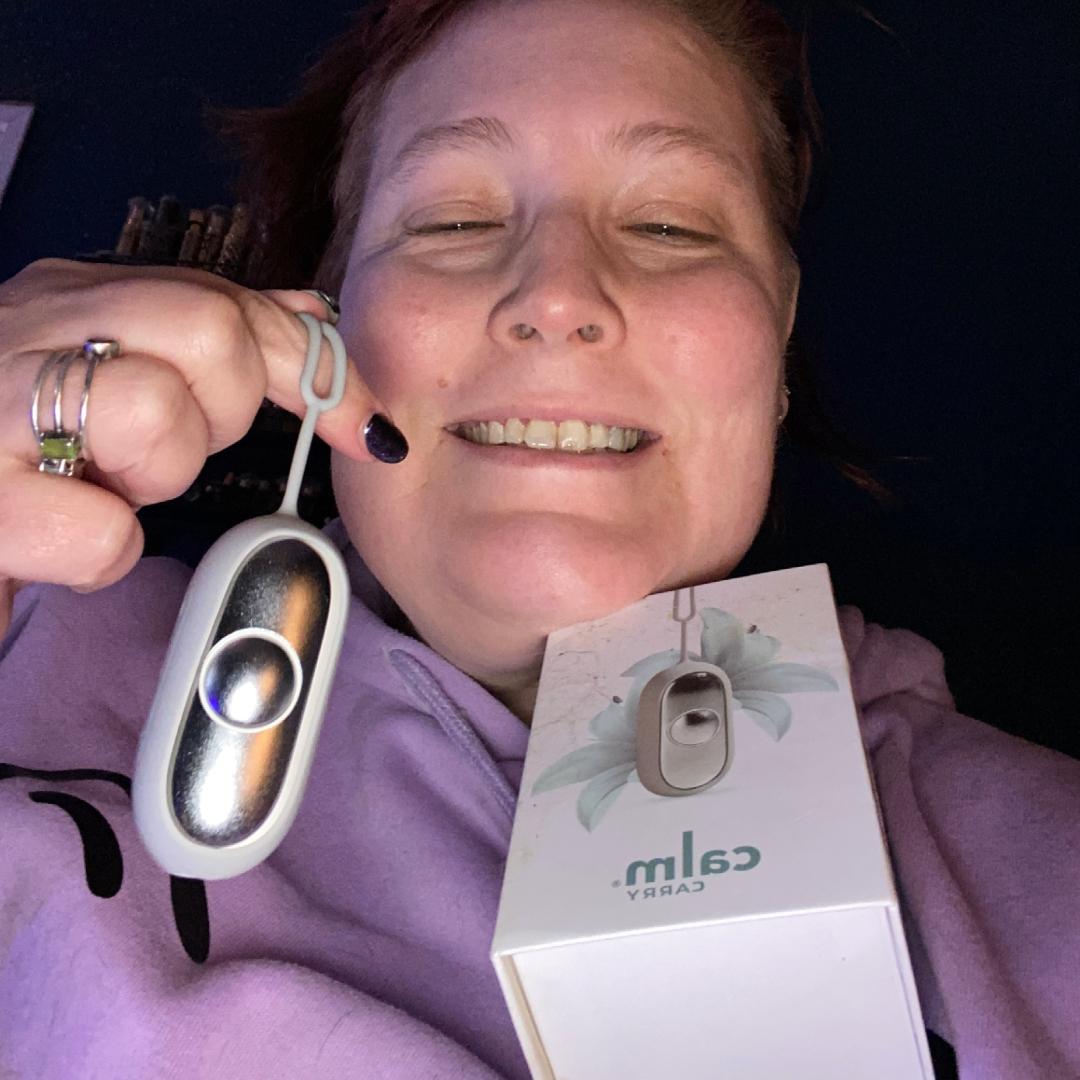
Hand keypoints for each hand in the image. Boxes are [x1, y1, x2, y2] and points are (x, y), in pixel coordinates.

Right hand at [0, 259, 387, 636]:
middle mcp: (29, 325)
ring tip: (100, 486)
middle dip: (223, 415)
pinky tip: (60, 537)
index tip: (365, 430)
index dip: (318, 370)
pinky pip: (103, 530)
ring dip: (155, 477)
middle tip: (164, 456)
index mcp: (74, 297)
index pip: (232, 304)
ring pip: (156, 412)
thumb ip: (206, 341)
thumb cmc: (20, 451)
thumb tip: (313, 317)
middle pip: (209, 335)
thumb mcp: (111, 373)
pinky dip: (100, 550)